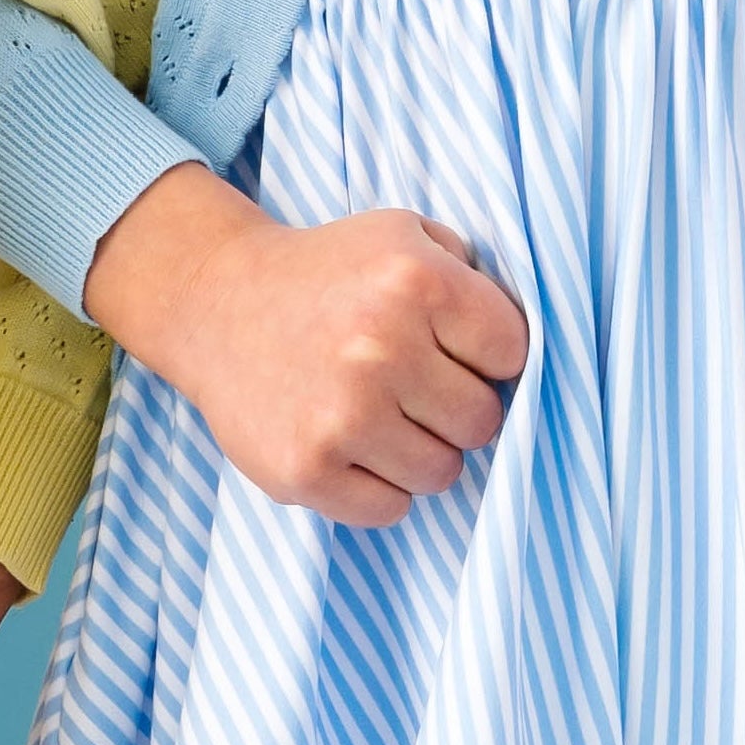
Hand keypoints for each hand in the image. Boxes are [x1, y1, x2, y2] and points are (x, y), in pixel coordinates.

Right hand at [83, 163, 527, 526]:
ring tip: (390, 418)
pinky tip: (358, 448)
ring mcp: (341, 416)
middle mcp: (381, 349)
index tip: (461, 352)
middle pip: (482, 420)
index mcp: (417, 283)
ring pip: (442, 471)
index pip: (512, 352)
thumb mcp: (408, 236)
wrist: (217, 303)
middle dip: (461, 408)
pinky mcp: (303, 470)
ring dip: (425, 452)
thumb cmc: (330, 272)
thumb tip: (526, 343)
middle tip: (422, 390)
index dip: (493, 357)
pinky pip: (389, 509)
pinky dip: (383, 488)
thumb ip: (474, 274)